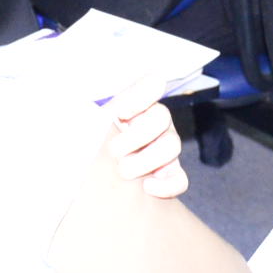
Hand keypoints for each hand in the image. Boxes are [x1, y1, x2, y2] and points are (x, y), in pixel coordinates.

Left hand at [102, 86, 187, 200]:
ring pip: (171, 146)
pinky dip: (166, 185)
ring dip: (146, 160)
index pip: (149, 86)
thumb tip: (122, 97)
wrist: (95, 180)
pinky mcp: (170, 175)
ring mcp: (165, 148)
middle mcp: (155, 122)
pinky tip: (147, 187)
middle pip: (161, 117)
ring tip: (123, 171)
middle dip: (137, 135)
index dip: (139, 96)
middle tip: (114, 150)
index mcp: (136, 104)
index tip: (120, 114)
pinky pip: (180, 179)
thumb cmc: (92, 147)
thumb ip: (102, 112)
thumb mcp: (92, 126)